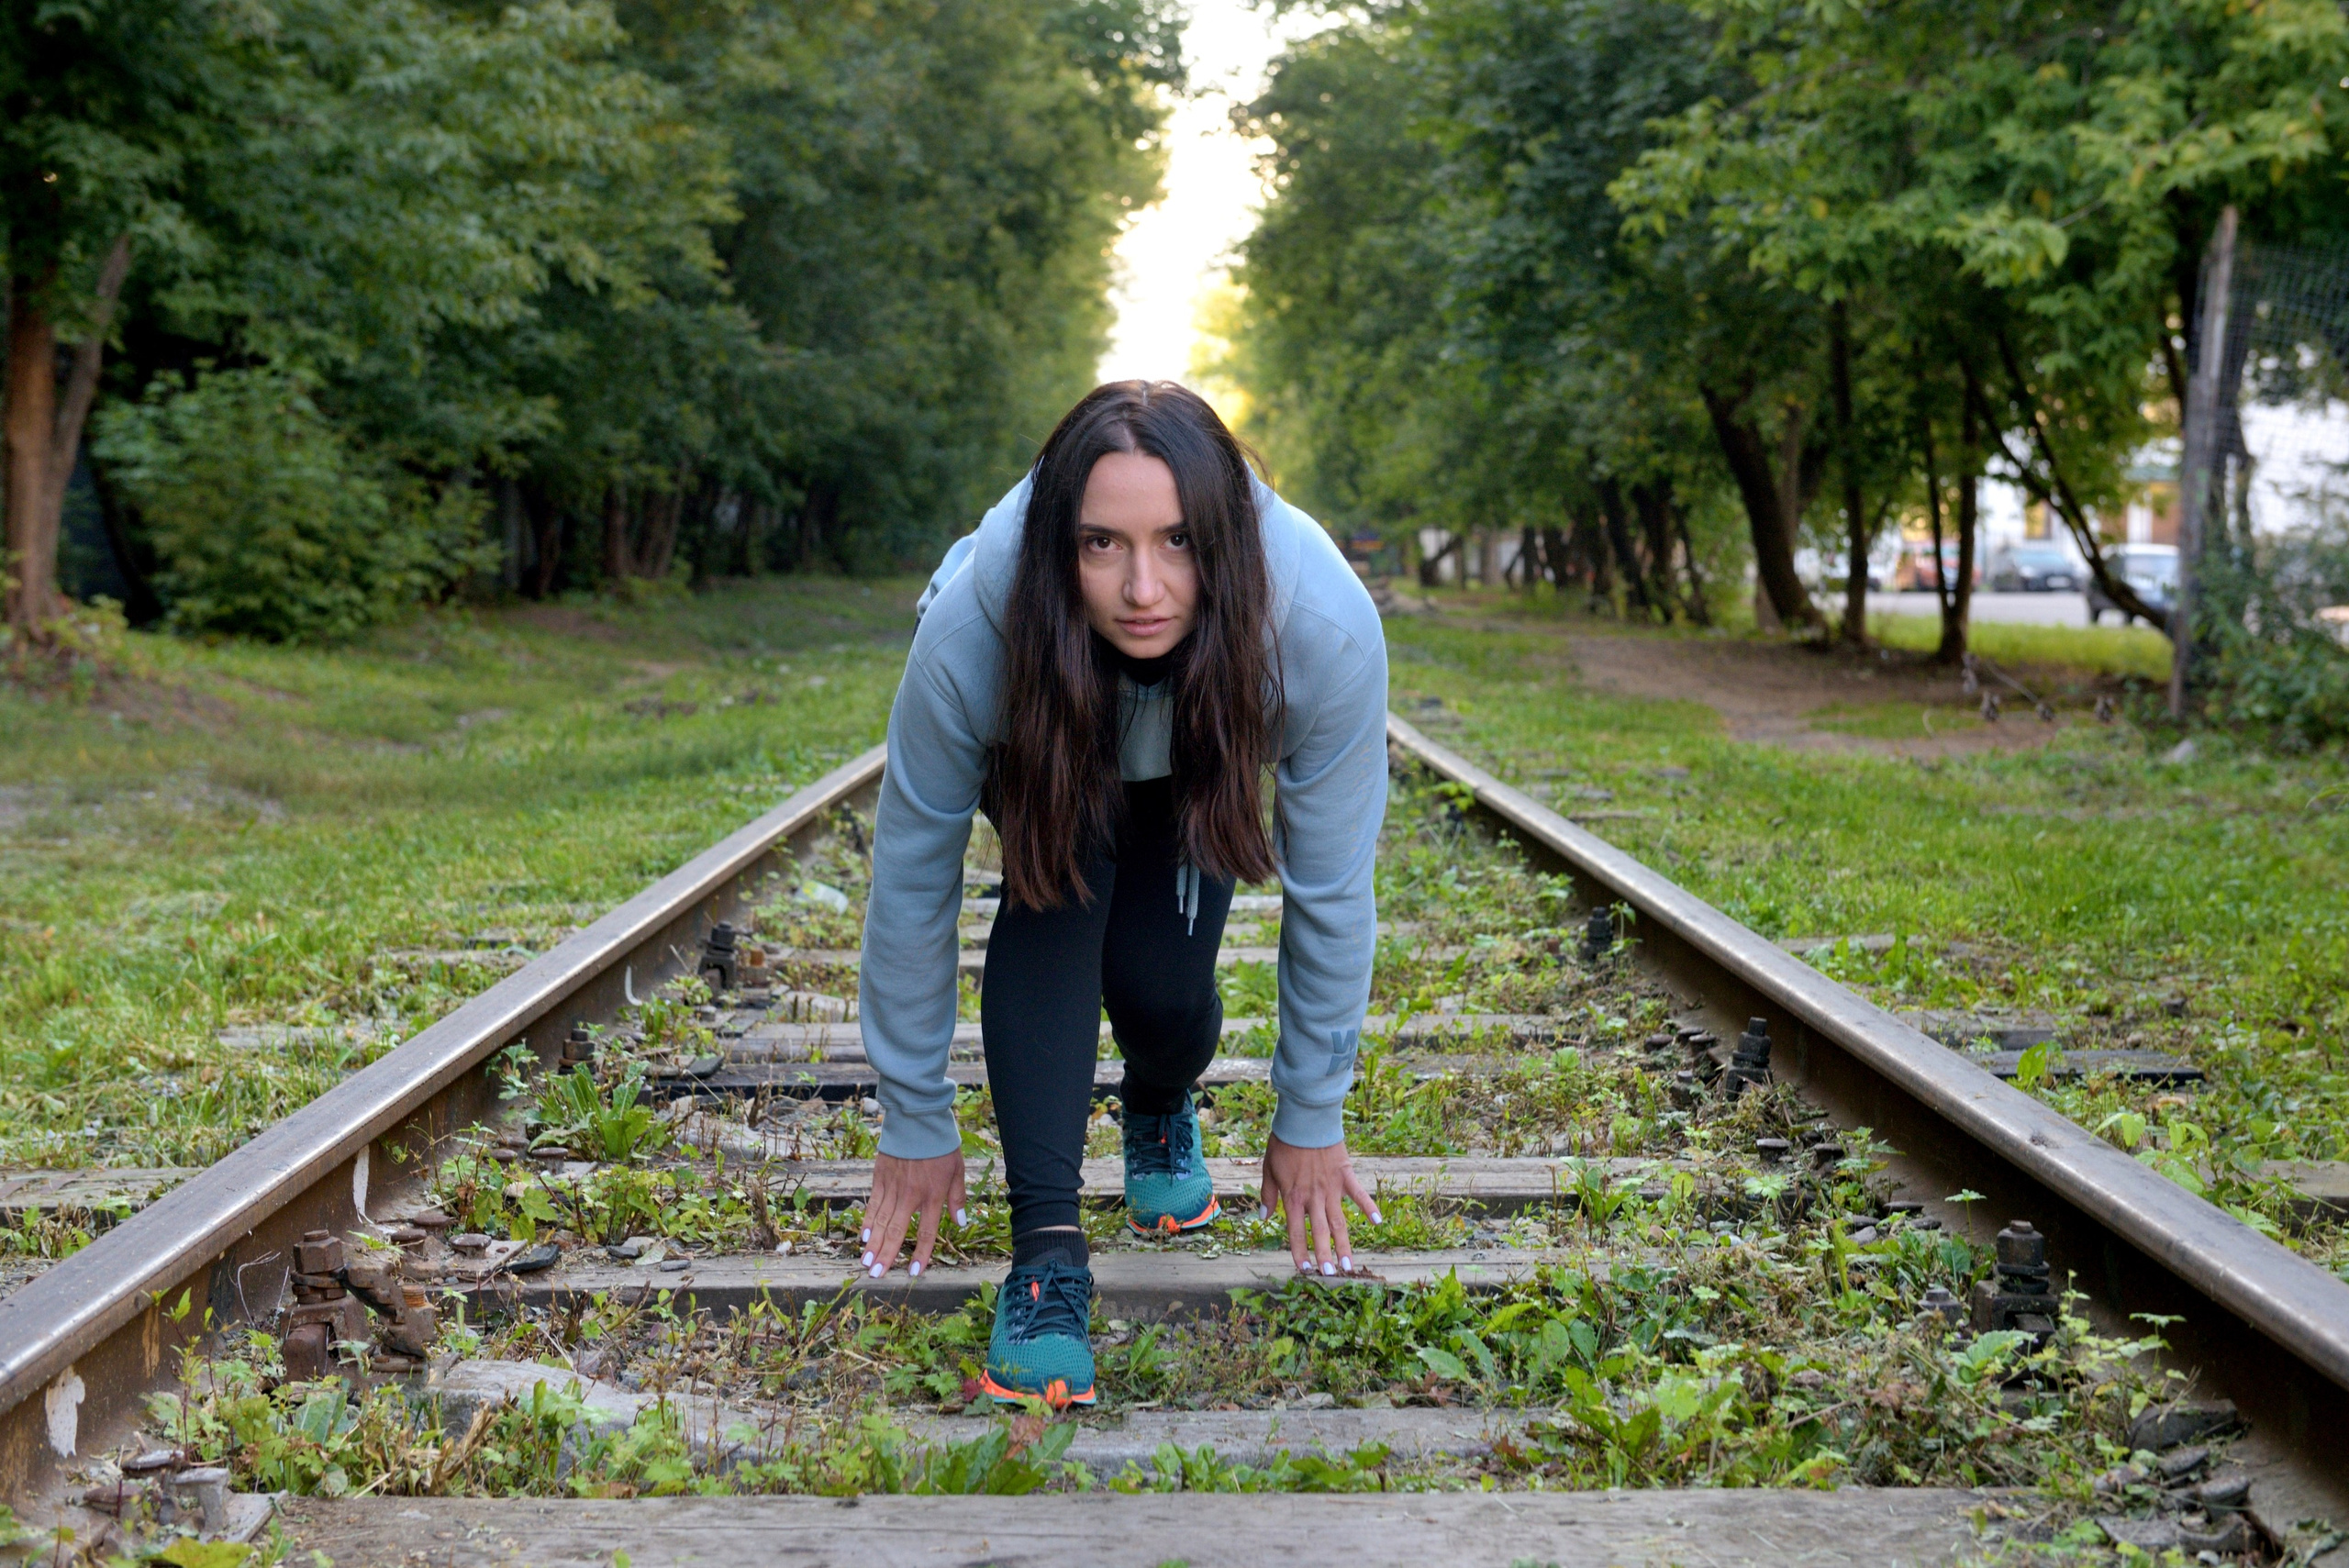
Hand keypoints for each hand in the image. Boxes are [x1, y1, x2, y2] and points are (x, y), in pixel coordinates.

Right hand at [859, 1150, 967, 1277]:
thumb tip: (960, 1222)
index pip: (926, 1231)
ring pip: (880, 1221)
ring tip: (866, 1262)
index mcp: (932, 1195)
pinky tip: (863, 1237)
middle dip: (886, 1255)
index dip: (921, 1253)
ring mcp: (893, 1187)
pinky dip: (867, 1222)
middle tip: (876, 1274)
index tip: (914, 1272)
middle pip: (896, 1231)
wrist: (918, 1119)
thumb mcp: (958, 1169)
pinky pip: (872, 1204)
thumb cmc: (941, 1144)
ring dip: (873, 1244)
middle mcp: (911, 1195)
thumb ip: (958, 1197)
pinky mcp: (880, 1177)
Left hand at [1259, 1135, 1380, 1275]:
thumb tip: (1264, 1217)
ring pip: (1340, 1221)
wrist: (1305, 1119)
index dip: (1299, 1251)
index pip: (1296, 1231)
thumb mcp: (1268, 1168)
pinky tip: (1377, 1223)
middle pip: (1320, 1231)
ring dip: (1344, 1243)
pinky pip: (1359, 1195)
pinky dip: (1369, 1208)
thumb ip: (1269, 1194)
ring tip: (1349, 1265)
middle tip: (1330, 1275)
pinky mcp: (1345, 1175)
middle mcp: (1314, 1197)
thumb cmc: (1284, 1143)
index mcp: (1293, 1197)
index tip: (1304, 1269)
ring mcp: (1332, 1187)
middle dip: (1325, 1255)